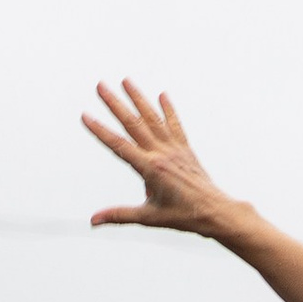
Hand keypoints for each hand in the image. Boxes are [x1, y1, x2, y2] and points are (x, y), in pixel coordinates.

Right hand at [82, 79, 255, 241]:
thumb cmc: (184, 216)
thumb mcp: (149, 217)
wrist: (216, 212)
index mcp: (151, 169)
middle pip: (134, 124)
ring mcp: (175, 149)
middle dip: (115, 104)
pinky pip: (175, 126)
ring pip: (153, 119)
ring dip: (139, 98)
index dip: (101, 131)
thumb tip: (93, 221)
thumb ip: (119, 215)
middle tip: (101, 86)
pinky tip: (162, 95)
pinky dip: (169, 110)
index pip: (119, 146)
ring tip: (126, 80)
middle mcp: (162, 154)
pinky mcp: (185, 150)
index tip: (85, 116)